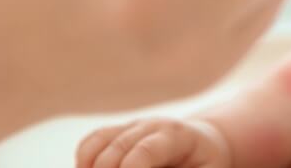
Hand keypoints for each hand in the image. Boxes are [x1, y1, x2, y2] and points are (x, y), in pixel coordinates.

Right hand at [76, 118, 231, 167]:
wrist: (204, 144)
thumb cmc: (207, 164)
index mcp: (177, 136)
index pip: (146, 150)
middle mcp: (150, 126)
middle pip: (117, 150)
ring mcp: (130, 127)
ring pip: (97, 143)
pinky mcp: (117, 135)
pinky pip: (90, 143)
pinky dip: (83, 162)